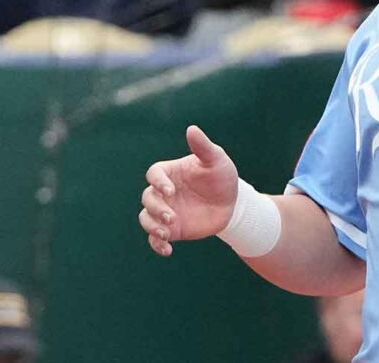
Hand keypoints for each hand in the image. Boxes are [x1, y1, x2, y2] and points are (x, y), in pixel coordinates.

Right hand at [139, 126, 239, 256]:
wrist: (232, 203)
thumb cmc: (222, 176)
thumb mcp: (216, 160)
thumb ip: (203, 147)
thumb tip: (191, 129)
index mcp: (170, 173)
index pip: (154, 174)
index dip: (158, 182)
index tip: (170, 190)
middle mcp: (163, 192)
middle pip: (147, 198)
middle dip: (156, 209)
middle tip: (172, 217)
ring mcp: (166, 210)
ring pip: (146, 218)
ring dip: (152, 227)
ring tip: (166, 234)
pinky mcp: (171, 229)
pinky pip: (155, 238)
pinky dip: (157, 245)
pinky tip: (168, 250)